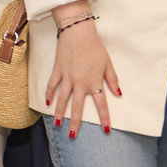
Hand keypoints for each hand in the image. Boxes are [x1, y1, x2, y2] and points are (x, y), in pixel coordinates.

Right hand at [46, 19, 120, 138]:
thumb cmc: (95, 46)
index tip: (106, 129)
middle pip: (77, 106)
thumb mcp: (107, 62)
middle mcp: (80, 82)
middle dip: (75, 122)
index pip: (101, 103)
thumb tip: (118, 94)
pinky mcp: (57, 71)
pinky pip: (52, 85)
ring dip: (59, 113)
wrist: (77, 31)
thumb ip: (112, 80)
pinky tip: (47, 103)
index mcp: (94, 80)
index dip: (104, 117)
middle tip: (73, 135)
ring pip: (62, 99)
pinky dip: (49, 94)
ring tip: (57, 125)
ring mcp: (67, 77)